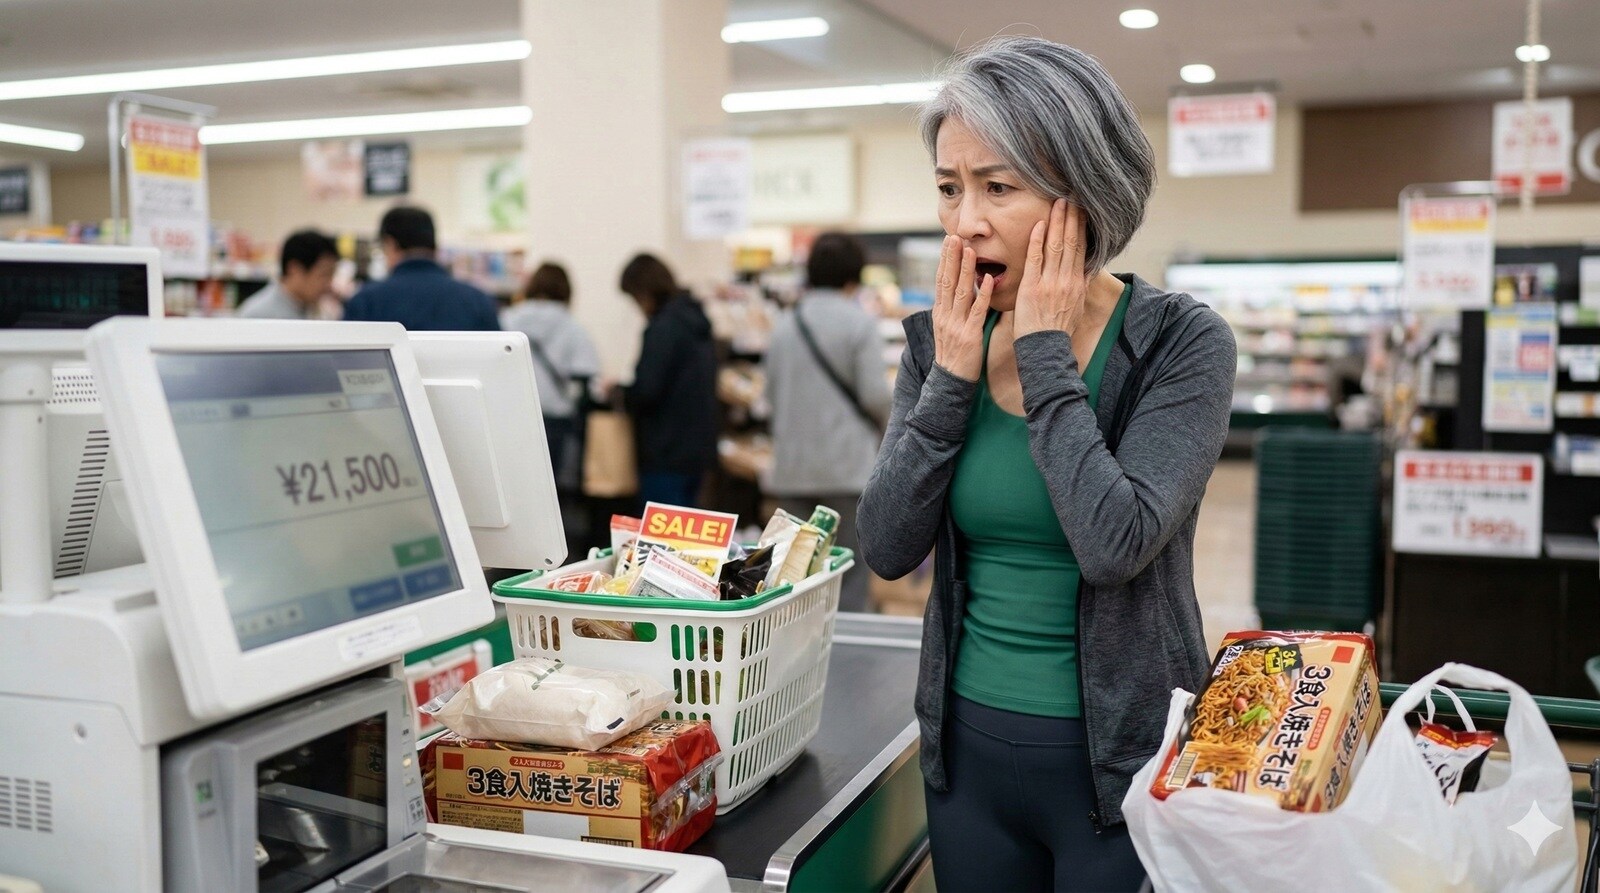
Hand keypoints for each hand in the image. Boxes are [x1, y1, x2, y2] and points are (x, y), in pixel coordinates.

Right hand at [931, 235, 994, 381]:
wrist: (950, 381)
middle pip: (946, 281)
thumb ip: (953, 308)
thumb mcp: (948, 328)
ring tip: (969, 250)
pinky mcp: (969, 335)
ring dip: (965, 270)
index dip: (944, 260)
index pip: (940, 280)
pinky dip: (982, 295)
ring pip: (960, 292)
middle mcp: (945, 315)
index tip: (948, 240)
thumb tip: (958, 289)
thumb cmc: (954, 354)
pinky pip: (976, 311)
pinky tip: (987, 280)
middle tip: (954, 236)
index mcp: (940, 312)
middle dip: (950, 258)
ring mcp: (956, 325)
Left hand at [1014, 199, 1088, 338]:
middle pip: (1071, 242)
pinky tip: (1038, 225)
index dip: (1081, 228)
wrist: (1046, 349)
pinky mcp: (1032, 288)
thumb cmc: (1057, 330)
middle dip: (1072, 218)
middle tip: (1072, 196)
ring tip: (1059, 203)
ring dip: (1057, 223)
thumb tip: (1087, 270)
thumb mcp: (1076, 307)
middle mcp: (1066, 280)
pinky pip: (1035, 260)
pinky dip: (1037, 241)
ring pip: (1056, 247)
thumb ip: (1079, 286)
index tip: (1082, 210)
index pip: (1081, 249)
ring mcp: (1050, 283)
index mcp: (1077, 283)